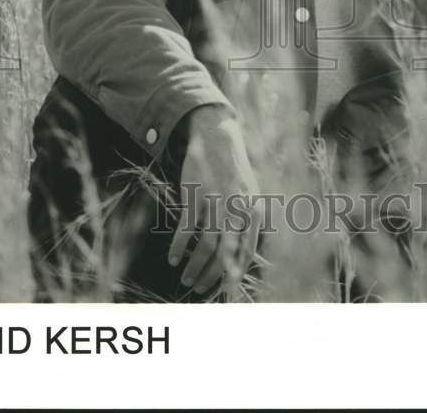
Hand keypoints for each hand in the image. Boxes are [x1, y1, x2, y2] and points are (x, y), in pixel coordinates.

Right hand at [167, 105, 261, 295]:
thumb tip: (243, 256)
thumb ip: (248, 222)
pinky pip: (186, 229)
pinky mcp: (196, 195)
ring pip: (205, 246)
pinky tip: (173, 258)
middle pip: (225, 254)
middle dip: (212, 276)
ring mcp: (216, 202)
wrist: (218, 137)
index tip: (223, 290)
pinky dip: (179, 247)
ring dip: (194, 266)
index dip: (234, 274)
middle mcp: (237, 210)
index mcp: (253, 212)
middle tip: (200, 290)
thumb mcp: (249, 195)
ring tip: (186, 279)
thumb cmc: (231, 171)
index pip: (246, 253)